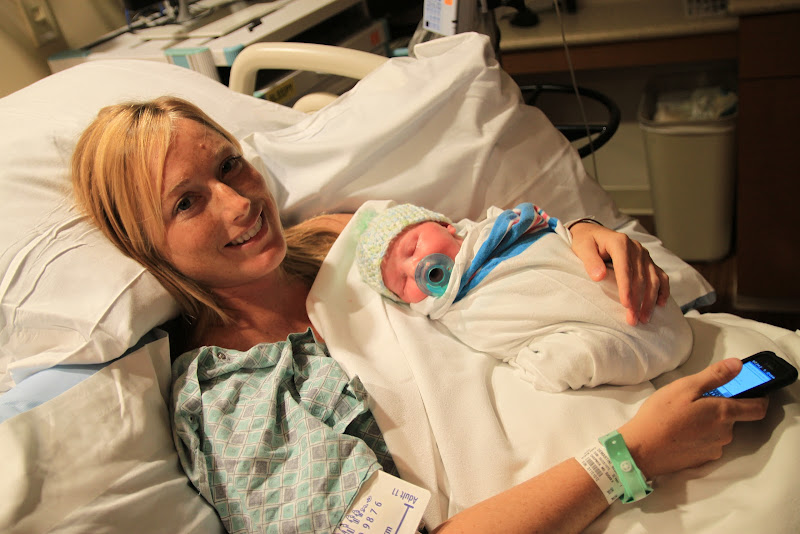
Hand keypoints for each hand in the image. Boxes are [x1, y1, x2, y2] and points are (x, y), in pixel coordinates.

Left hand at [569, 222, 669, 325]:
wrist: (592, 232)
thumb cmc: (586, 241)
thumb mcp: (582, 248)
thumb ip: (590, 261)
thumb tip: (599, 277)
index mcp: (619, 242)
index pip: (625, 268)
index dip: (626, 287)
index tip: (626, 305)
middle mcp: (636, 247)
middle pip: (640, 277)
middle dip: (637, 300)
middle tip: (632, 319)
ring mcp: (644, 254)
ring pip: (653, 279)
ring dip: (650, 300)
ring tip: (644, 318)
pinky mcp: (648, 261)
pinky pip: (660, 276)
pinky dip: (662, 290)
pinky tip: (660, 304)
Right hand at [618, 358, 768, 478]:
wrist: (642, 450)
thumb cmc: (661, 416)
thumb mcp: (684, 388)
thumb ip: (715, 376)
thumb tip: (738, 365)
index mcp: (723, 413)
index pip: (758, 408)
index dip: (760, 398)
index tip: (753, 391)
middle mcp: (725, 433)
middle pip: (734, 418)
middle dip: (720, 408)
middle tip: (694, 401)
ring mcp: (715, 448)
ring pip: (720, 430)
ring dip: (709, 422)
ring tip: (683, 416)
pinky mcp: (703, 459)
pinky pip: (709, 443)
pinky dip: (700, 435)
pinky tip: (680, 431)